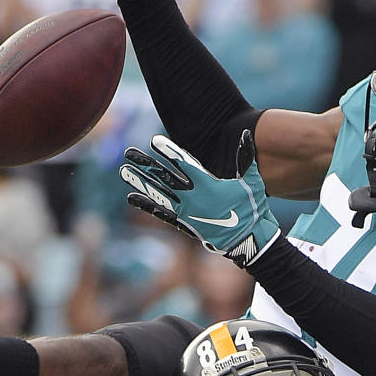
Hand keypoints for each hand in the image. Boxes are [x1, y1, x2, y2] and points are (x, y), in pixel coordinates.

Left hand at [122, 130, 280, 265]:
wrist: (247, 241)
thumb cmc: (251, 210)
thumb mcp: (251, 183)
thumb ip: (245, 158)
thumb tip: (244, 134)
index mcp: (207, 185)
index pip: (184, 164)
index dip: (169, 152)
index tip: (154, 141)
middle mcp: (192, 198)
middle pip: (164, 177)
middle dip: (146, 164)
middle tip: (129, 152)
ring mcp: (185, 212)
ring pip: (158, 194)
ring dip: (140, 182)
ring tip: (123, 171)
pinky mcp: (183, 224)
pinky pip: (161, 213)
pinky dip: (146, 205)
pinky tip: (131, 197)